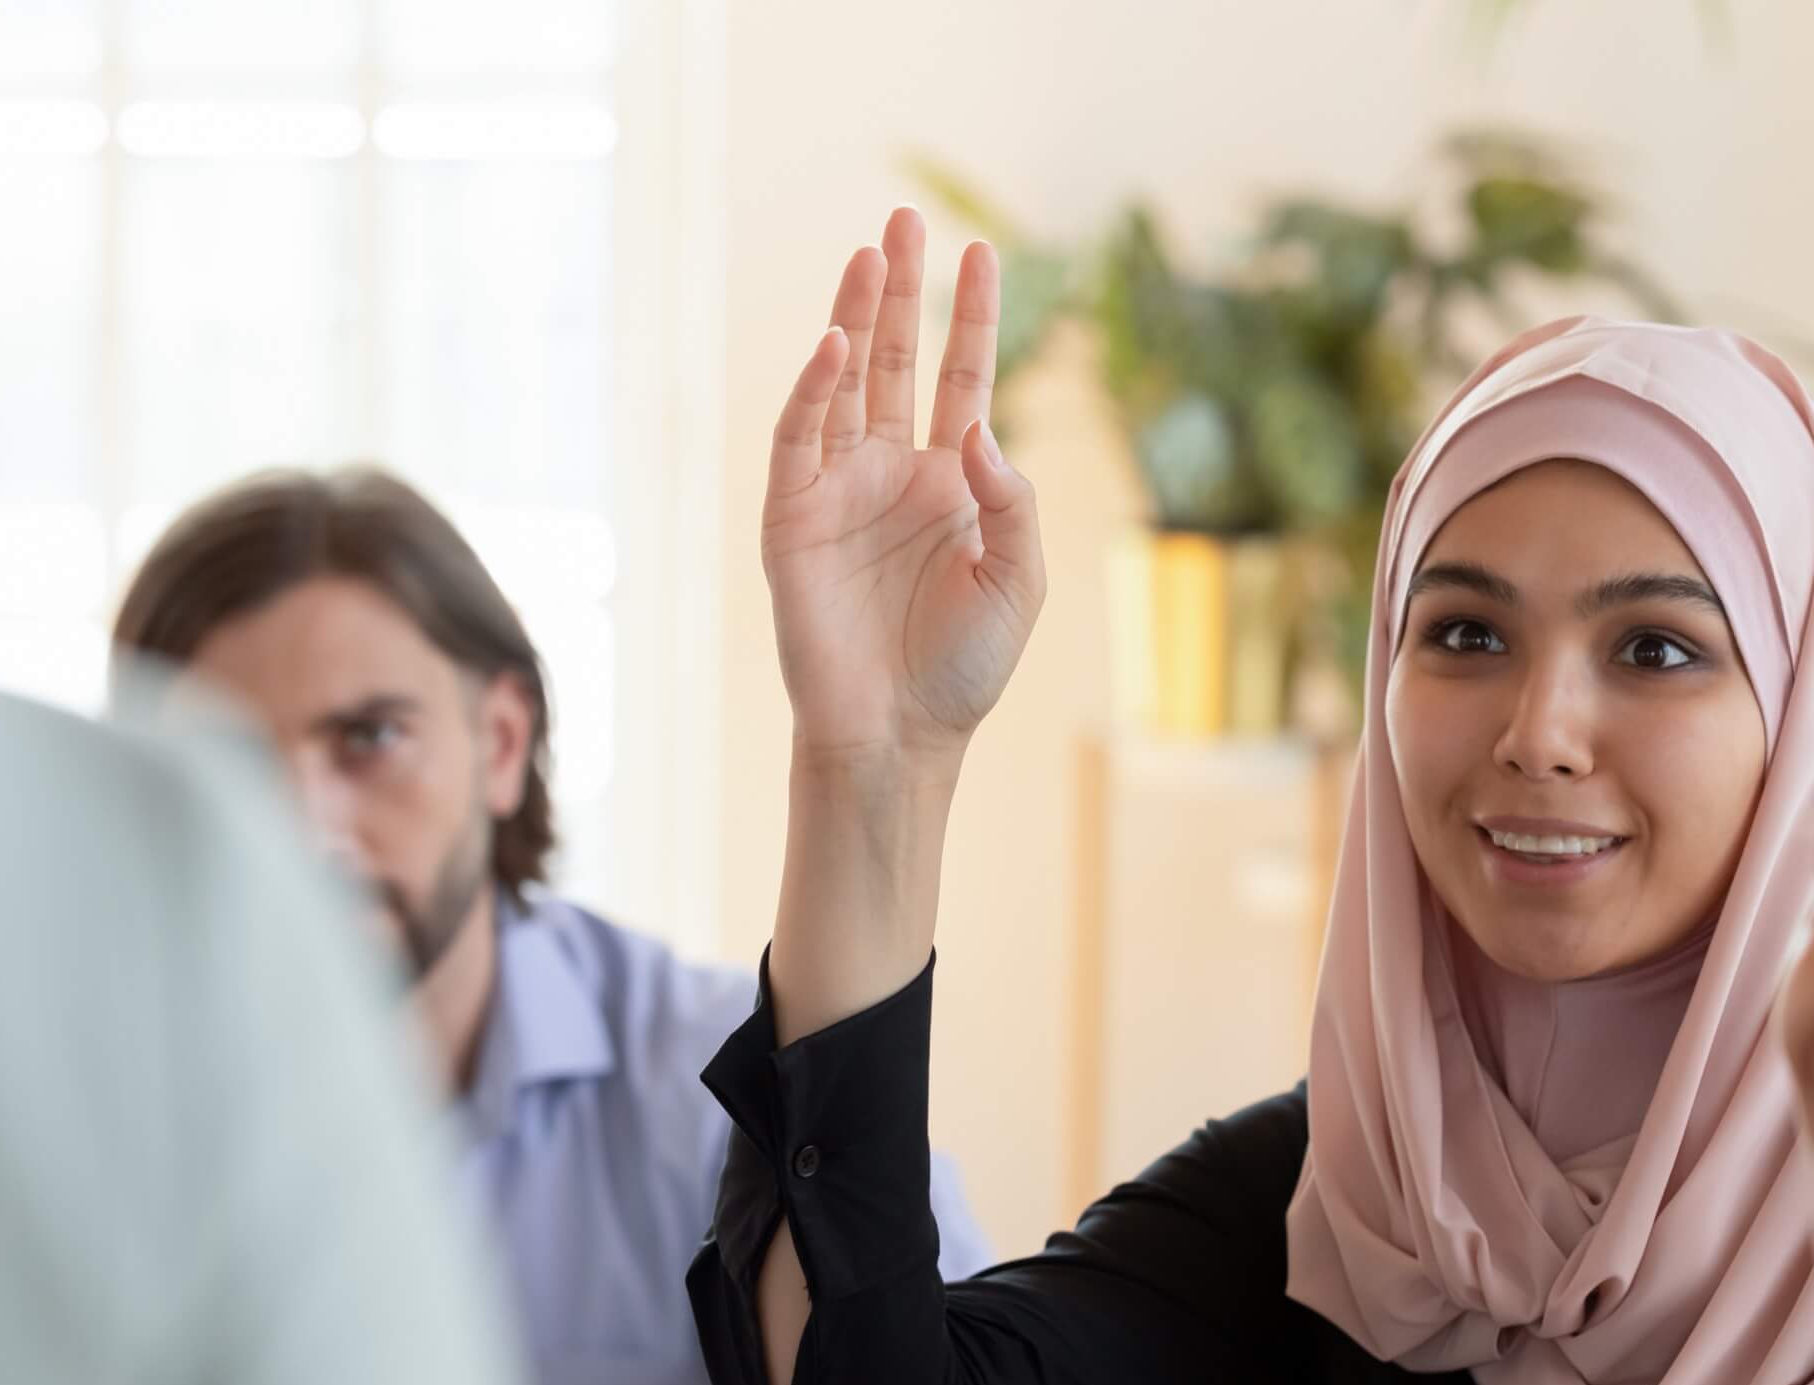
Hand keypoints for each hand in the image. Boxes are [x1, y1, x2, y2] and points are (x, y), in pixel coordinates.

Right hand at [760, 207, 1046, 770]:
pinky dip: (813, 390)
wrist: (899, 736)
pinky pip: (801, 439)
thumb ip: (1010, 498)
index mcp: (953, 484)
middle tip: (905, 219)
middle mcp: (894, 473)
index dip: (971, 317)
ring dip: (854, 318)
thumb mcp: (1019, 579)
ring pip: (845, 384)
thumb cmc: (965, 667)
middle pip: (895, 360)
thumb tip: (974, 425)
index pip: (962, 378)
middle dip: (902, 292)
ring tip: (870, 254)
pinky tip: (835, 344)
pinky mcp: (794, 518)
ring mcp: (841, 490)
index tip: (982, 252)